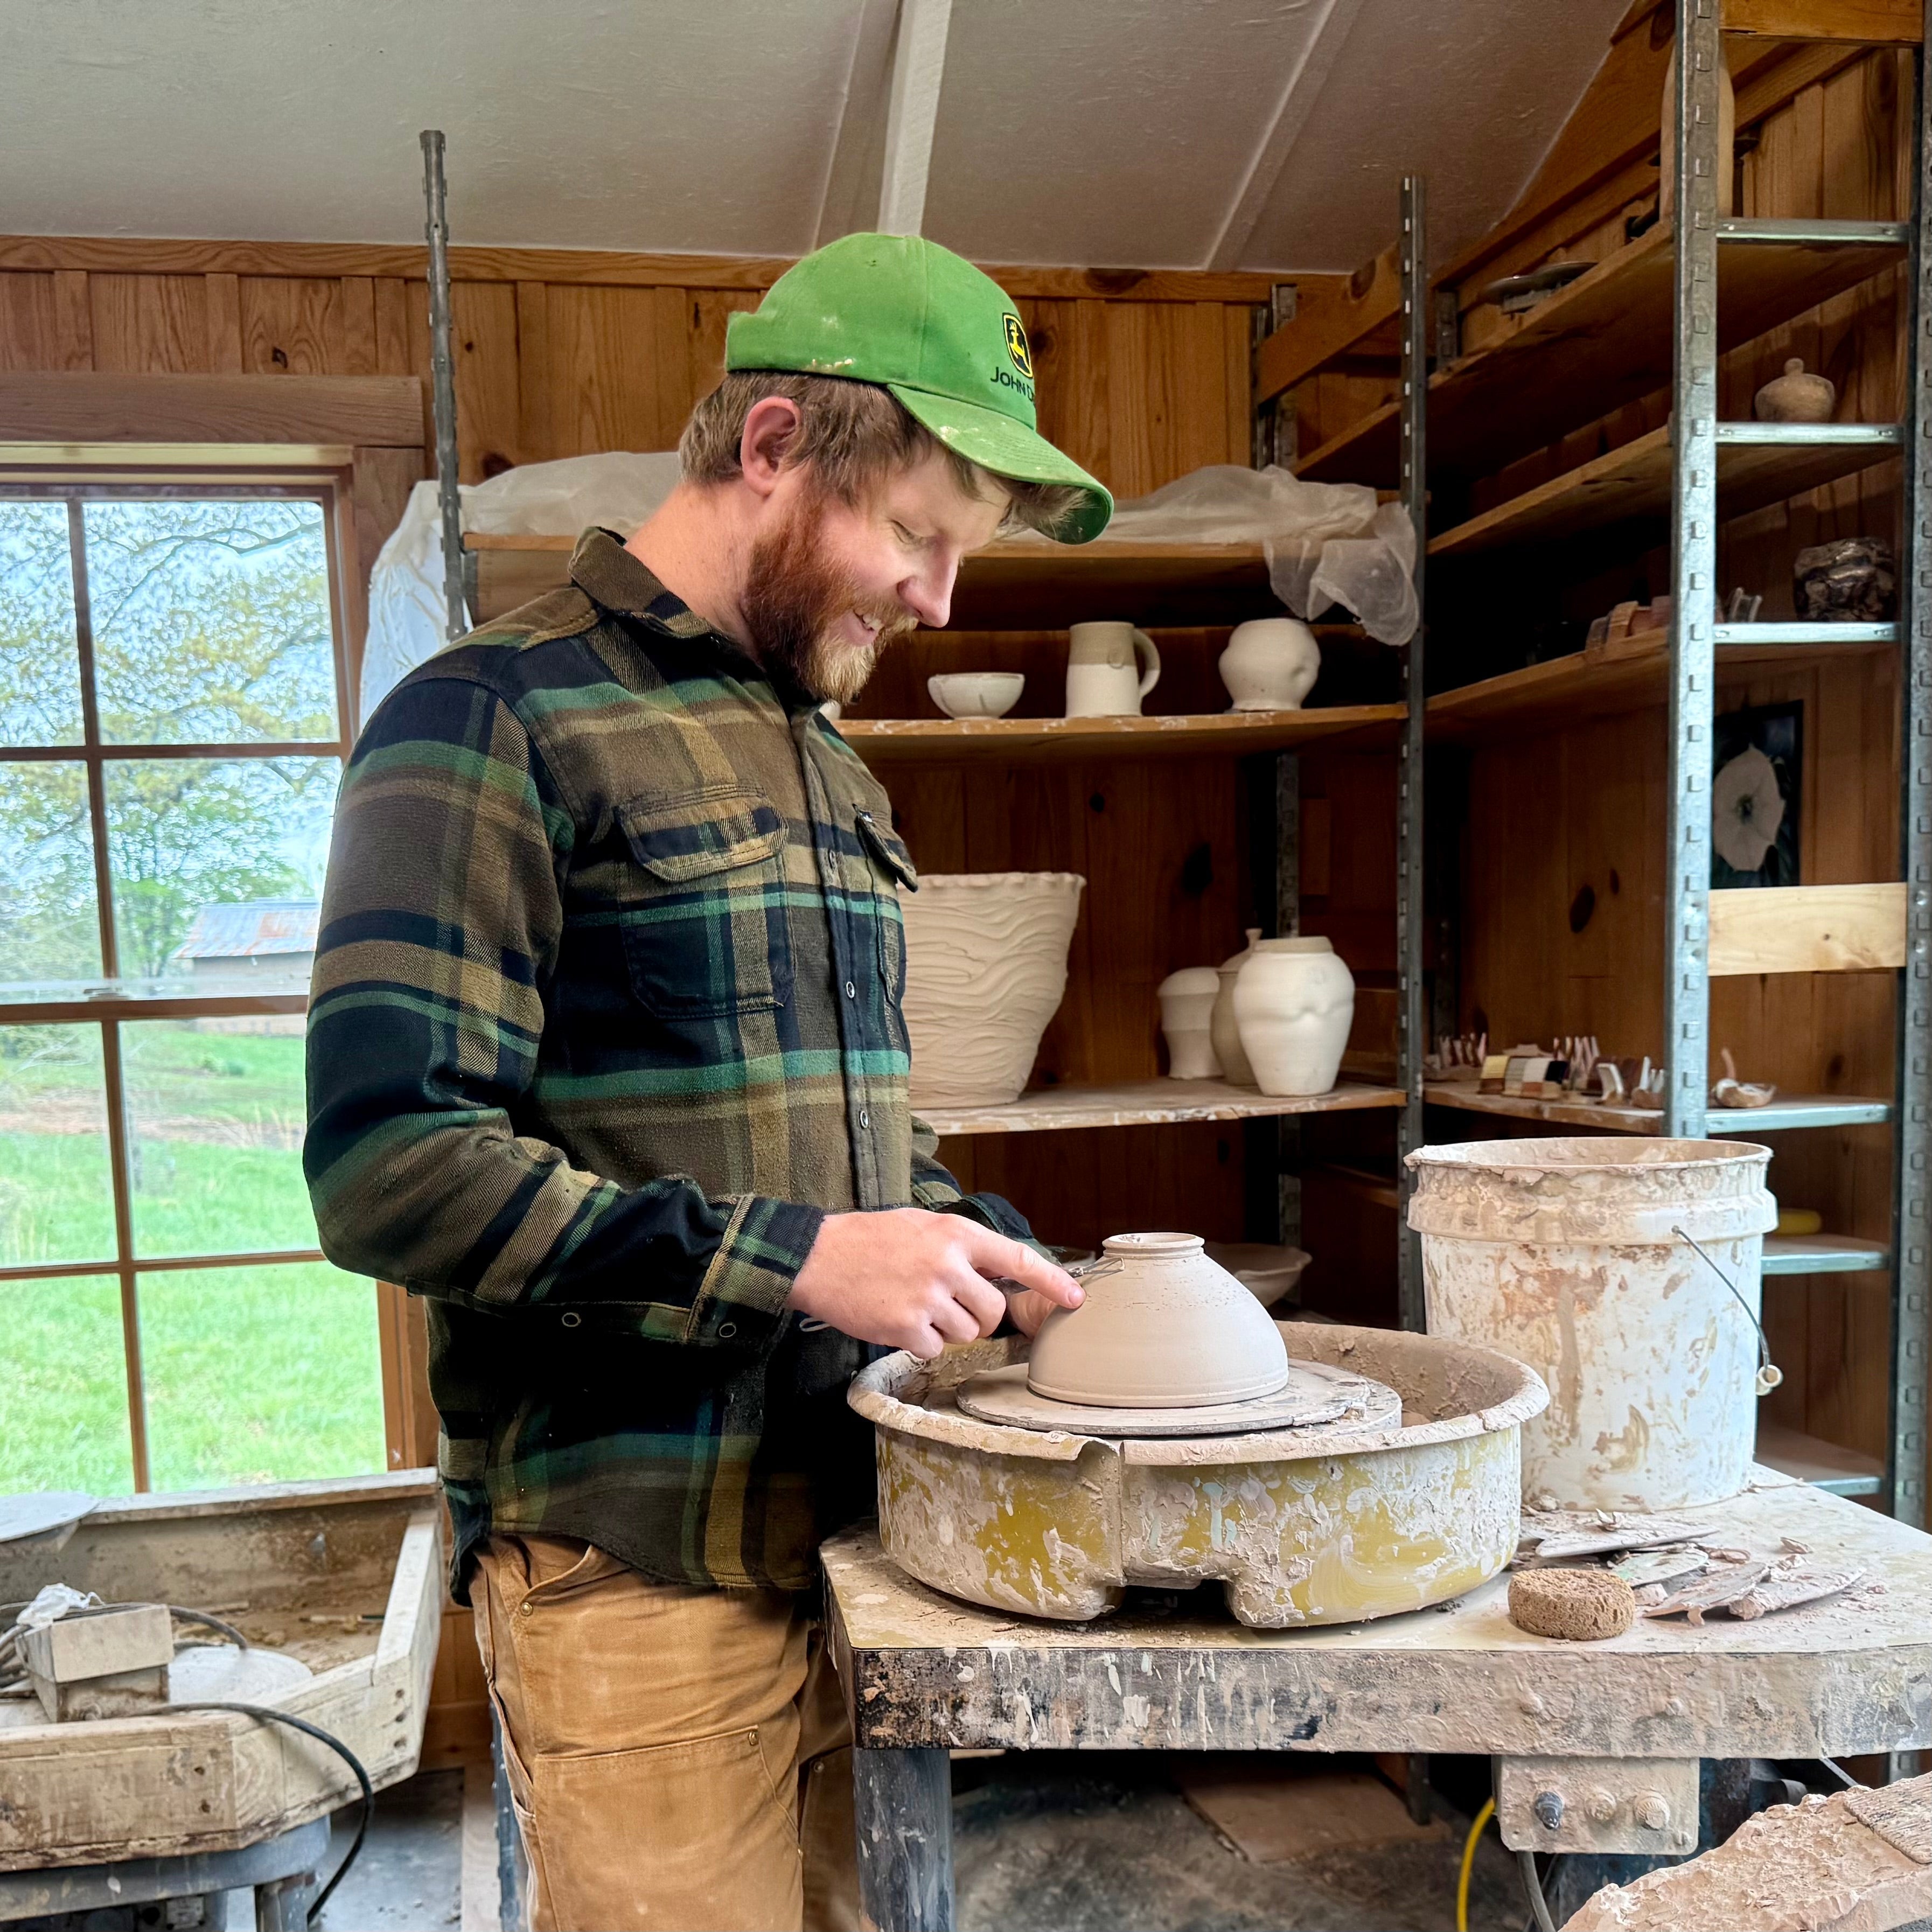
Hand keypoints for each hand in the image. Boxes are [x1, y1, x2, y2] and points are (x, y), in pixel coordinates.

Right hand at [789, 1209, 1081, 1356]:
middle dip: (978, 1316)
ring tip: (913, 1305)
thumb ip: (959, 1246)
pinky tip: (897, 1320)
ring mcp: (928, 1297)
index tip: (1076, 1298)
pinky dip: (921, 1342)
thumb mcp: (921, 1225)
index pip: (1018, 1258)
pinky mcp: (907, 1327)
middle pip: (994, 1310)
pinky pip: (936, 1349)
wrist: (818, 1257)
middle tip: (947, 1305)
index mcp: (956, 1234)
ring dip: (947, 1329)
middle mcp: (948, 1264)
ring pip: (967, 1333)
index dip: (1051, 1281)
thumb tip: (995, 1270)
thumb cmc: (868, 1239)